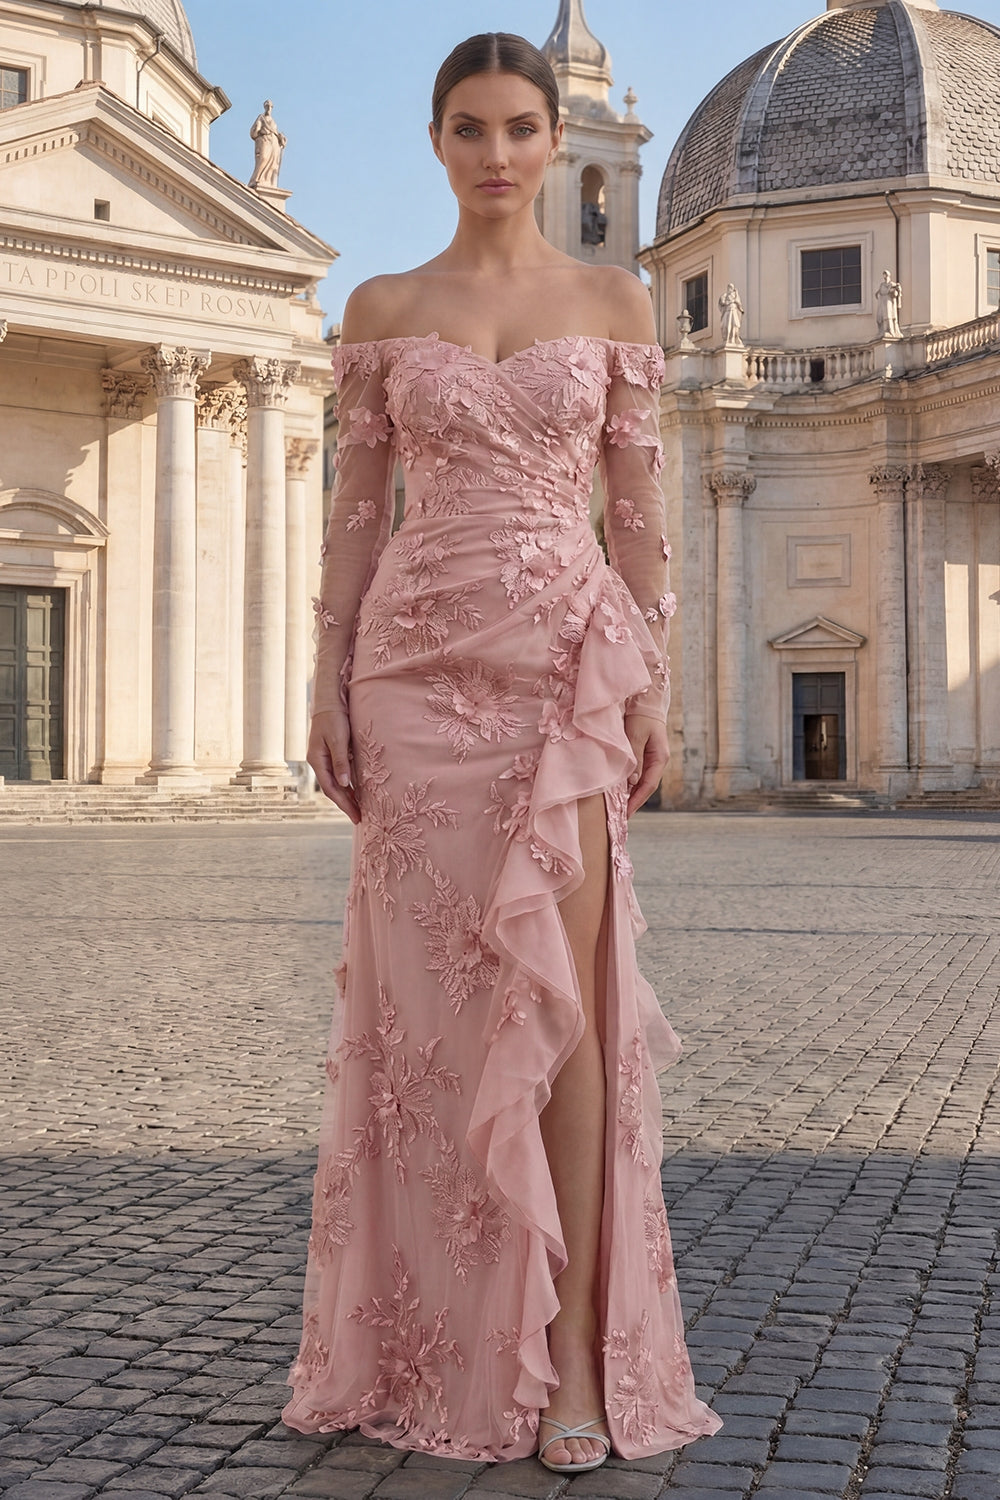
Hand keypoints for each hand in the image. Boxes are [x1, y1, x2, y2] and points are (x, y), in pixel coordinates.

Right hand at [308, 708, 360, 823]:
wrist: (329, 701)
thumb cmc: (334, 718)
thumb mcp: (338, 740)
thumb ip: (341, 761)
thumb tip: (344, 784)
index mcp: (317, 760)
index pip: (330, 788)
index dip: (343, 803)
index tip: (355, 815)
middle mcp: (319, 762)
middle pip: (333, 789)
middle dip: (346, 804)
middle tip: (359, 819)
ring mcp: (324, 759)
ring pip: (336, 783)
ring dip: (347, 796)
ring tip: (359, 809)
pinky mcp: (332, 755)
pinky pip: (340, 774)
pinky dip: (348, 785)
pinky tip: (356, 792)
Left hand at [624, 712, 668, 816]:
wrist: (645, 698)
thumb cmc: (641, 715)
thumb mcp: (636, 735)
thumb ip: (635, 757)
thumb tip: (632, 782)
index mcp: (660, 758)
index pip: (649, 786)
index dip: (637, 802)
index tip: (626, 815)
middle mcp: (657, 760)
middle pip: (645, 787)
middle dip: (633, 801)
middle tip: (620, 816)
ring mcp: (651, 757)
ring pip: (640, 781)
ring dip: (630, 793)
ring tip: (618, 807)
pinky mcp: (643, 753)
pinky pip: (636, 772)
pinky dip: (628, 782)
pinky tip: (619, 788)